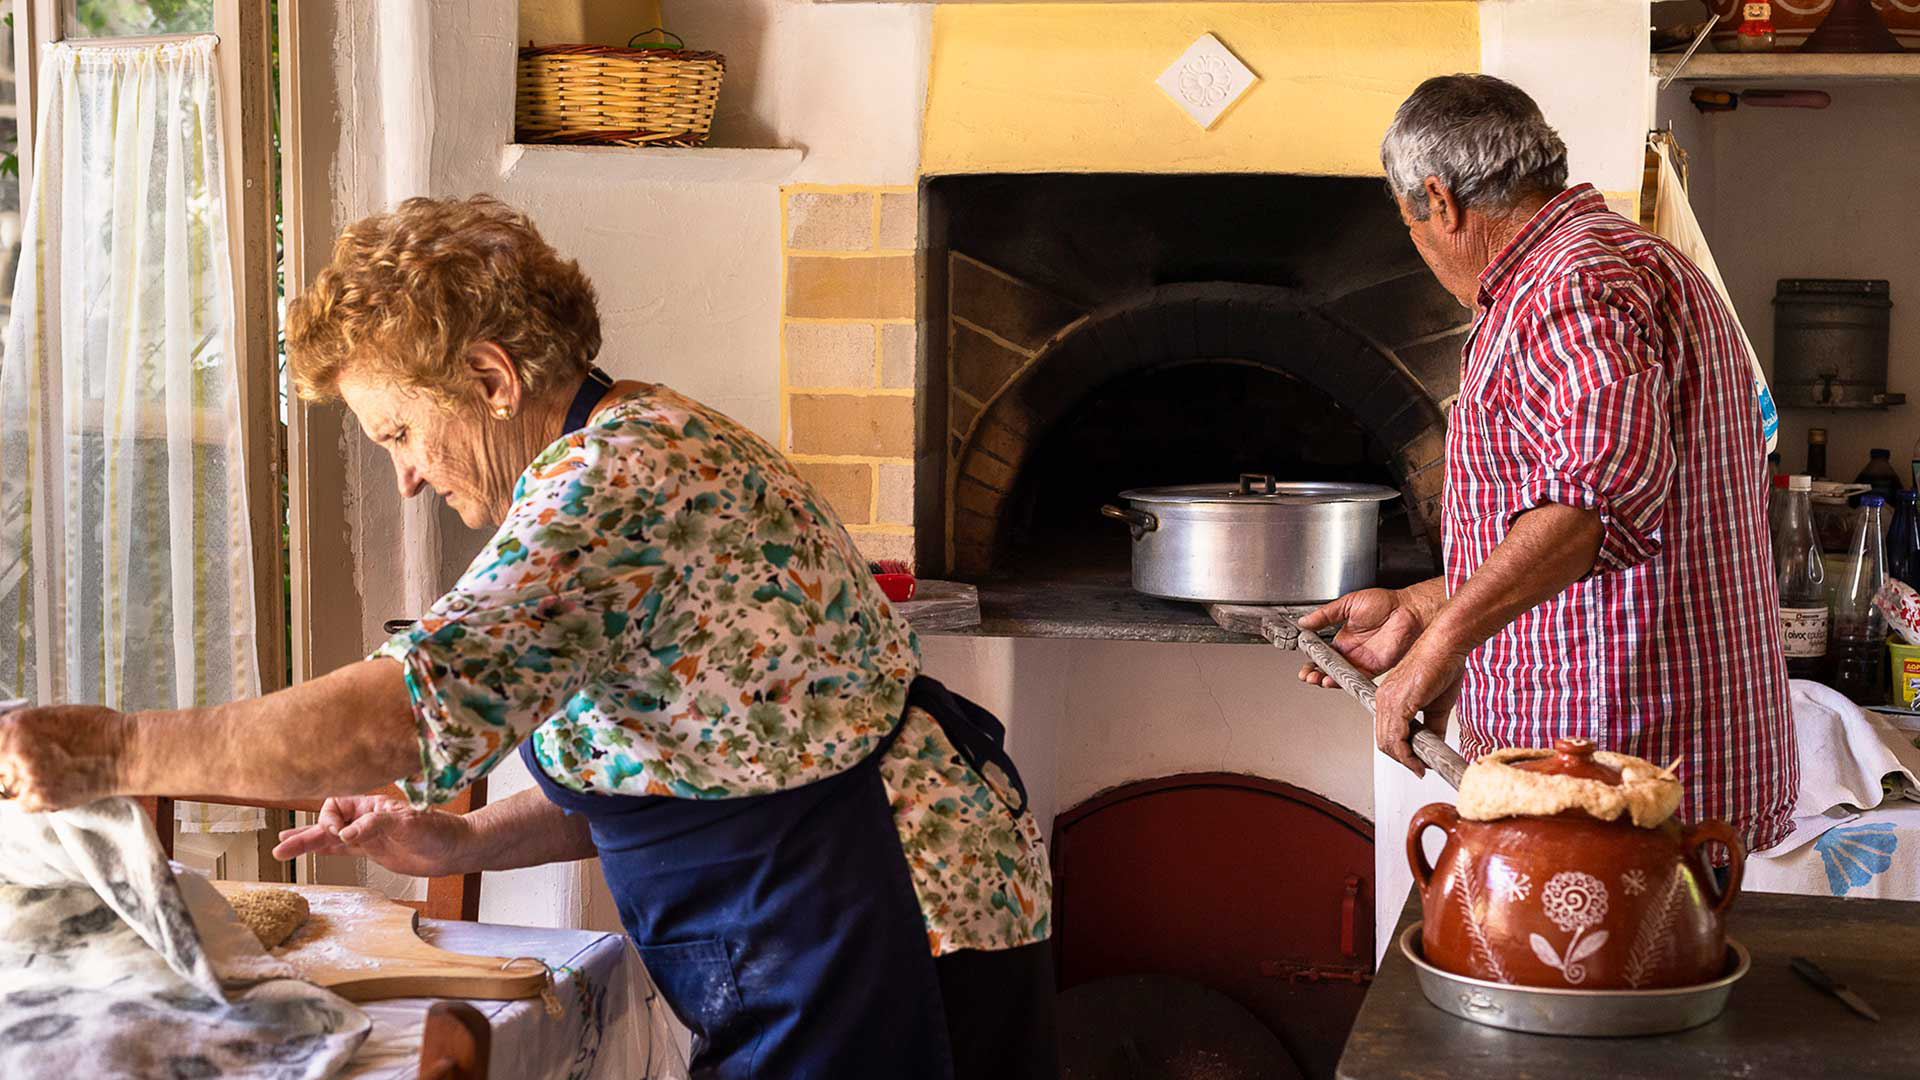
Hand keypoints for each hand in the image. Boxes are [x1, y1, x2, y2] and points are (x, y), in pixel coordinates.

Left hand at [0, 704, 129, 811]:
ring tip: (39, 771)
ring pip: (2, 787)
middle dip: (4, 763)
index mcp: (16, 727)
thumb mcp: (51, 714)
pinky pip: (19, 801)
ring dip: (13, 779)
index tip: (3, 748)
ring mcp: (26, 780)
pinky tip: (48, 781)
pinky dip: (29, 794)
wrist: (126, 753)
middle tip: (23, 761)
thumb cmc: (97, 730)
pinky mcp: (38, 801)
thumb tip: (1, 733)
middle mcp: (16, 755)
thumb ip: (18, 726)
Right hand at [271, 794, 473, 877]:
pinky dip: (323, 851)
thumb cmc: (439, 830)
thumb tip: (346, 834)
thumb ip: (376, 826)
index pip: (337, 804)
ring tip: (280, 850)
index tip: (340, 834)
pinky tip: (307, 853)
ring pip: (329, 838)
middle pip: (327, 821)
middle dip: (304, 832)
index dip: (330, 819)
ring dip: (306, 843)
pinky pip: (341, 850)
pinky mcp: (372, 850)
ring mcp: (367, 834)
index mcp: (372, 804)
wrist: (455, 849)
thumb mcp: (409, 823)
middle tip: (281, 845)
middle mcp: (366, 817)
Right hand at [1296, 587, 1431, 688]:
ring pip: (1340, 676)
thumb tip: (1305, 621)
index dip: (1312, 660)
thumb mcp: (1348, 603)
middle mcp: (1352, 651)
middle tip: (1307, 675)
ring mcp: (1362, 661)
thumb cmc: (1386, 603)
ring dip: (1326, 679)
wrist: (1409, 610)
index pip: (1322, 653)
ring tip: (1316, 679)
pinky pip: (1355, 679)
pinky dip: (1343, 682)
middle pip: (1328, 668)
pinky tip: (1332, 681)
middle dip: (1315, 674)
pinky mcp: (1374, 668)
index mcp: (1344, 637)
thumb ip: (1325, 615)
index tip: (1304, 663)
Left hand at [1372, 639, 1466, 777]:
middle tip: (1420, 767)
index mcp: (1389, 698)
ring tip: (1421, 766)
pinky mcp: (1398, 703)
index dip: (1400, 751)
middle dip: (1403, 758)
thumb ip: (1432, 727)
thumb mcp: (1437, 706)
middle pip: (1384, 741)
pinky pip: (1396, 737)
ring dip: (1405, 759)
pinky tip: (1419, 761)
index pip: (1386, 732)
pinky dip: (1407, 754)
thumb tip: (1433, 748)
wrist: (1446, 646)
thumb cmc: (1443, 666)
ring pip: (1388, 742)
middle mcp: (1383, 699)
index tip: (1415, 762)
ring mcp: (1388, 701)